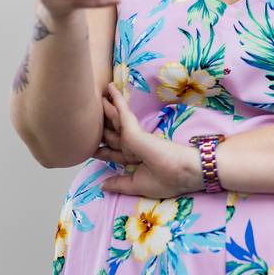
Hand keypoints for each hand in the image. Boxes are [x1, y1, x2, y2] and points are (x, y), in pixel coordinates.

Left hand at [95, 83, 203, 198]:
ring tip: (97, 96)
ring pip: (115, 119)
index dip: (102, 151)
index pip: (115, 153)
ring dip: (106, 108)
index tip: (90, 148)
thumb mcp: (139, 185)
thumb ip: (120, 184)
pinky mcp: (136, 130)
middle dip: (101, 126)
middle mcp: (133, 145)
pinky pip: (123, 113)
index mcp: (135, 159)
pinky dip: (117, 101)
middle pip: (113, 133)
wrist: (184, 171)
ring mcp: (134, 136)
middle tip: (88, 115)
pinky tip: (111, 89)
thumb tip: (102, 185)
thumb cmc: (168, 179)